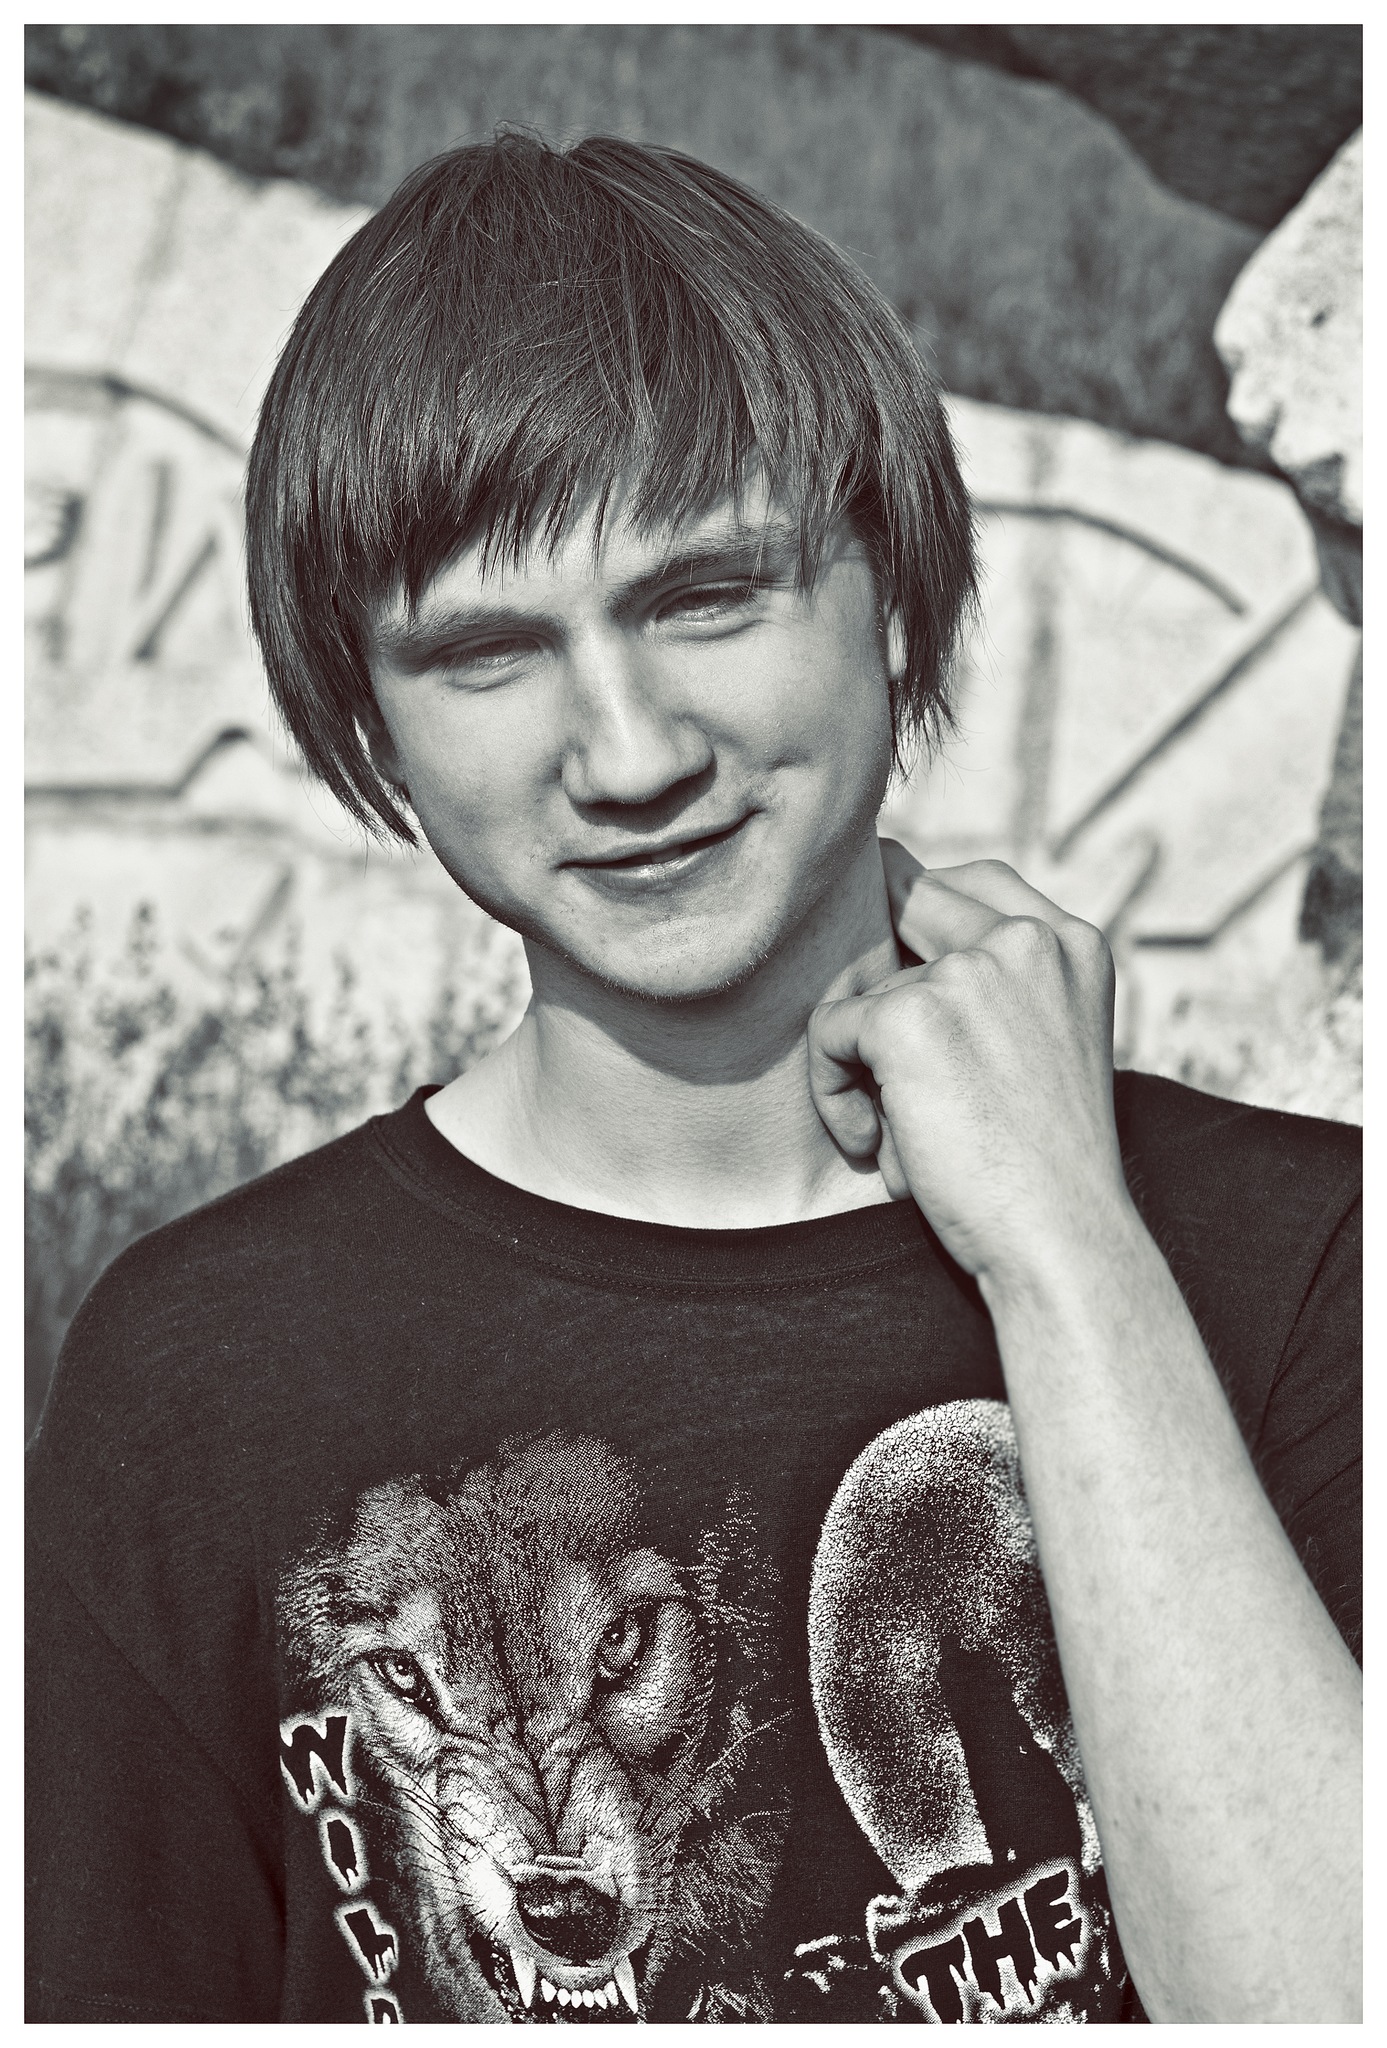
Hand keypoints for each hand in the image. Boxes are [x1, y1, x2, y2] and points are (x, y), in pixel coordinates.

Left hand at [808, 841, 1134, 1289]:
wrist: (1061, 1238)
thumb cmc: (1044, 1167)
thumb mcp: (1047, 1047)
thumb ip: (998, 989)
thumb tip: (889, 955)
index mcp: (1072, 945)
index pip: (973, 882)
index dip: (917, 917)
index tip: (894, 973)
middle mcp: (1026, 942)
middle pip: (902, 902)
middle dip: (875, 973)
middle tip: (873, 1050)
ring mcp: (967, 972)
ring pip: (864, 990)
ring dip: (863, 1065)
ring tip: (901, 1137)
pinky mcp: (908, 1016)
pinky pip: (829, 1031)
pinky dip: (833, 1093)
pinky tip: (876, 1142)